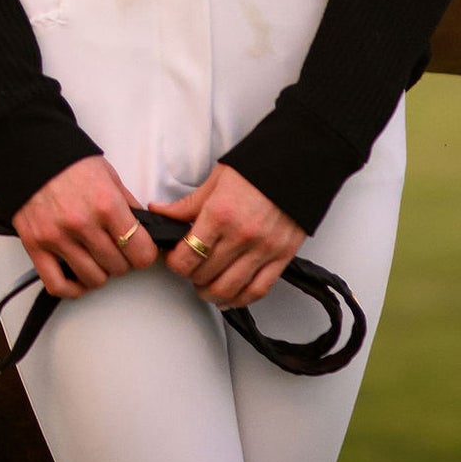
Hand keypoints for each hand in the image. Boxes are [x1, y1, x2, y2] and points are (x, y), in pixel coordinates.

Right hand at [13, 156, 160, 295]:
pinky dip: (72, 288)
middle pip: (118, 267)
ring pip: (93, 279)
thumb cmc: (67, 160)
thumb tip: (144, 229)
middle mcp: (82, 223)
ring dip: (100, 272)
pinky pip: (58, 284)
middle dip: (122, 260)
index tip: (141, 251)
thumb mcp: (108, 174)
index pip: (140, 251)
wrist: (28, 151)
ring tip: (96, 258)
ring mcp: (57, 237)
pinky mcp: (36, 246)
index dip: (145, 253)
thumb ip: (127, 204)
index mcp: (105, 204)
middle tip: (117, 249)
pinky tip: (78, 278)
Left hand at [153, 163, 303, 308]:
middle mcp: (241, 235)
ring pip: (229, 288)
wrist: (298, 161)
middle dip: (190, 276)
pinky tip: (230, 298)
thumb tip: (161, 213)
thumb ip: (188, 204)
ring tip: (204, 287)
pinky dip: (240, 300)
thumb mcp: (216, 180)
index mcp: (220, 214)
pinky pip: (258, 289)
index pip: (187, 256)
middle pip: (205, 275)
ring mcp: (263, 249)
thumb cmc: (257, 167)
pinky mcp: (282, 257)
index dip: (174, 263)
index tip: (173, 258)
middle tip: (188, 269)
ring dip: (211, 293)